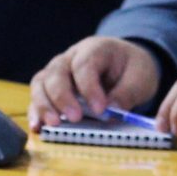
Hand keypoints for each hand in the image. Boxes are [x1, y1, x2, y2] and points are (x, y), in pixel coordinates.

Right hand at [28, 36, 158, 131]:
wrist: (126, 64)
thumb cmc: (132, 68)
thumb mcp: (140, 78)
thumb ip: (127, 93)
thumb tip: (111, 112)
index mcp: (95, 48)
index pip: (85, 65)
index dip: (90, 88)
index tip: (100, 109)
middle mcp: (71, 57)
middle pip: (57, 73)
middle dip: (63, 97)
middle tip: (75, 118)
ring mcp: (57, 71)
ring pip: (41, 83)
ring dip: (44, 105)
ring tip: (53, 125)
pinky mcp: (50, 87)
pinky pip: (37, 97)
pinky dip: (36, 112)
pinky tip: (38, 127)